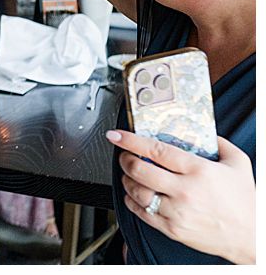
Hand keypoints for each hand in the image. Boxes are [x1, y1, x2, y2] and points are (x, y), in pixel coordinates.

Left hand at [109, 131, 256, 263]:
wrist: (251, 235)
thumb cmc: (245, 201)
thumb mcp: (239, 164)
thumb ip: (220, 144)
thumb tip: (203, 132)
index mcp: (199, 170)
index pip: (156, 150)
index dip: (131, 141)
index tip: (117, 135)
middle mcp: (185, 190)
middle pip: (139, 169)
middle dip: (125, 159)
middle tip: (124, 154)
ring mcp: (176, 211)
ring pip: (136, 191)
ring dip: (126, 179)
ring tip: (129, 173)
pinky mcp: (171, 228)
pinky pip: (140, 212)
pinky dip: (131, 200)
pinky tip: (134, 193)